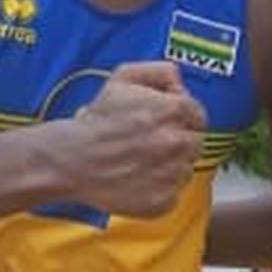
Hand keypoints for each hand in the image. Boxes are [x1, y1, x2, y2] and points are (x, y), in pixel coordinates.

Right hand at [62, 61, 205, 218]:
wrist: (73, 160)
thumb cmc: (97, 122)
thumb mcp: (123, 79)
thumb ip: (159, 71)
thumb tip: (178, 80)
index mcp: (173, 111)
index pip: (198, 116)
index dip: (183, 118)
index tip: (167, 124)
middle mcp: (177, 142)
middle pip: (194, 143)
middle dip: (177, 141)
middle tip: (150, 143)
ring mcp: (172, 174)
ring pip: (185, 169)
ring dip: (170, 165)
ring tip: (141, 161)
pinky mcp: (164, 201)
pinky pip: (174, 194)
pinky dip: (160, 189)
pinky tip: (139, 178)